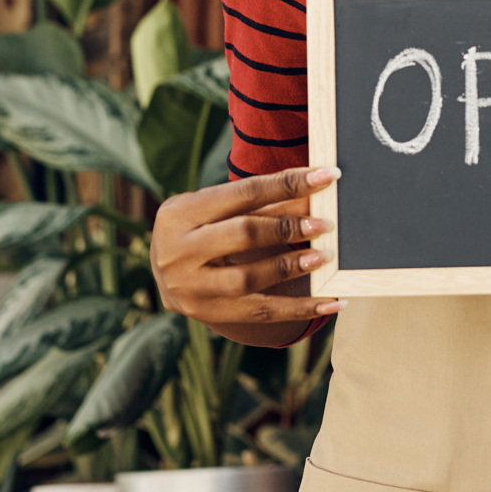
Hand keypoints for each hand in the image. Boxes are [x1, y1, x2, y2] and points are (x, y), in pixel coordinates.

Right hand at [149, 166, 342, 333]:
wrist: (160, 273)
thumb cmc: (196, 230)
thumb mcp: (215, 208)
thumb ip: (259, 202)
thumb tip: (313, 195)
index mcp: (180, 212)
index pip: (243, 194)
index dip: (287, 184)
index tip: (326, 177)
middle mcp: (178, 250)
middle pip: (243, 234)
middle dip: (288, 227)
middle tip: (325, 224)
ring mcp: (189, 287)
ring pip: (249, 278)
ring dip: (291, 266)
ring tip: (324, 258)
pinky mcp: (206, 314)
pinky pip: (260, 313)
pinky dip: (299, 309)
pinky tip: (330, 303)